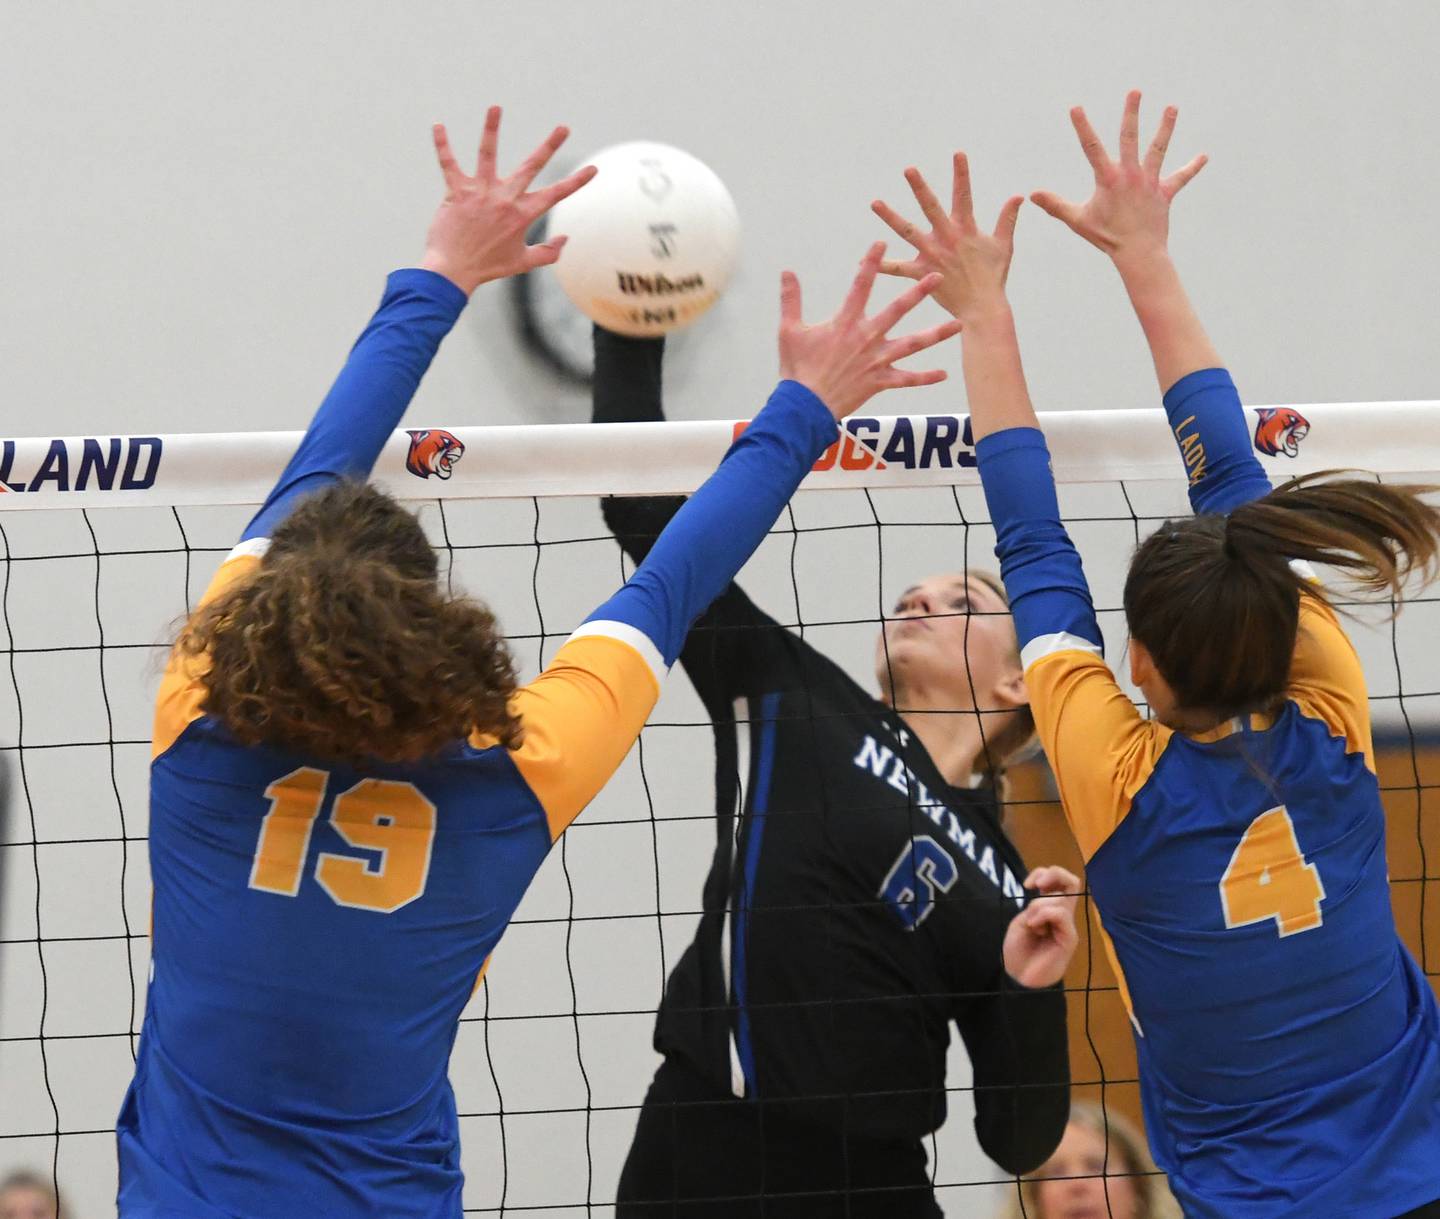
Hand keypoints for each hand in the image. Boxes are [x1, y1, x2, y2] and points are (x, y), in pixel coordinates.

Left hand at [420, 106, 597, 293]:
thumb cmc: (487, 267)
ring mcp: (480, 193)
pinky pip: (449, 163)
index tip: (593, 169)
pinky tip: (438, 126)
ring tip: (496, 107)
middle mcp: (504, 199)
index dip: (577, 182)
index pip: (556, 194)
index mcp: (522, 215)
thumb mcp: (522, 263)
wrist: (453, 271)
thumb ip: (547, 253)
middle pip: (531, 167)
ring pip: (488, 154)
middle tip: (564, 127)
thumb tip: (565, 239)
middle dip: (549, 146)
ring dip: (492, 129)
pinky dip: (442, 145)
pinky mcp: (457, 191)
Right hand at [777, 243, 960, 420]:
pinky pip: (907, 379)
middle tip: (938, 277)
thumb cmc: (797, 369)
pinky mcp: (880, 381)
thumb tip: (787, 271)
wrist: (806, 406)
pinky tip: (944, 374)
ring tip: (958, 325)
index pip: (860, 285)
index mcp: (846, 322)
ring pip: (912, 344)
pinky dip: (925, 378)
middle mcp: (867, 338)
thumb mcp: (789, 331)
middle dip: (918, 292)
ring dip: (936, 334)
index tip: (881, 244)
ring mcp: (876, 360)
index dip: (870, 263)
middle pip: (897, 310)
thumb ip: (791, 299)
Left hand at [871, 155, 1022, 323]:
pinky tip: (862, 260)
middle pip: (930, 207)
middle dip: (920, 187)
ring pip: (908, 231)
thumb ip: (1006, 219)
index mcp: (966, 229)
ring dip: (891, 217)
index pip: (964, 195)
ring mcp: (932, 254)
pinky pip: (898, 268)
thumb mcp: (1003, 246)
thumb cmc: (993, 277)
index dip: (961, 174)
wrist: (982, 308)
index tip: (958, 153)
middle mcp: (947, 238)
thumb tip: (1018, 196)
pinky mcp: (922, 273)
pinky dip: (882, 264)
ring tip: (875, 203)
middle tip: (908, 169)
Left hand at [1002, 865, 1080, 988]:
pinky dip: (1044, 915)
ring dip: (1038, 906)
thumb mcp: (1022, 921)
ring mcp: (1067, 926)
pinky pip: (1061, 914)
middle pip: (1071, 881)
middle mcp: (1062, 914)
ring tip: (1031, 924)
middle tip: (1037, 886)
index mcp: (1049, 908)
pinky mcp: (1069, 938)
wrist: (1019, 976)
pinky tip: (1035, 928)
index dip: (1045, 873)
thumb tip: (1045, 894)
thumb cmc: (1019, 950)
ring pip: (1061, 898)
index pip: (1059, 881)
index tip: (1028, 884)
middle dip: (1053, 874)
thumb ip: (1035, 905)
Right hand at [1030, 89, 1206, 263]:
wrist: (1137, 252)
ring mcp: (1150, 181)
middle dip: (1131, 113)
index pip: (1091, 147)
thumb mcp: (1078, 220)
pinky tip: (1203, 157)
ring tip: (1171, 108)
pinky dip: (1191, 168)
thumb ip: (1055, 205)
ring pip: (1158, 149)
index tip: (1076, 108)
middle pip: (1130, 138)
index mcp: (1108, 179)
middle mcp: (1130, 174)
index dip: (1082, 127)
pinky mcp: (1165, 192)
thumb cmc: (1106, 237)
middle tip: (1134, 92)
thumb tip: (1032, 196)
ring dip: (1165, 127)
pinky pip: (1180, 178)